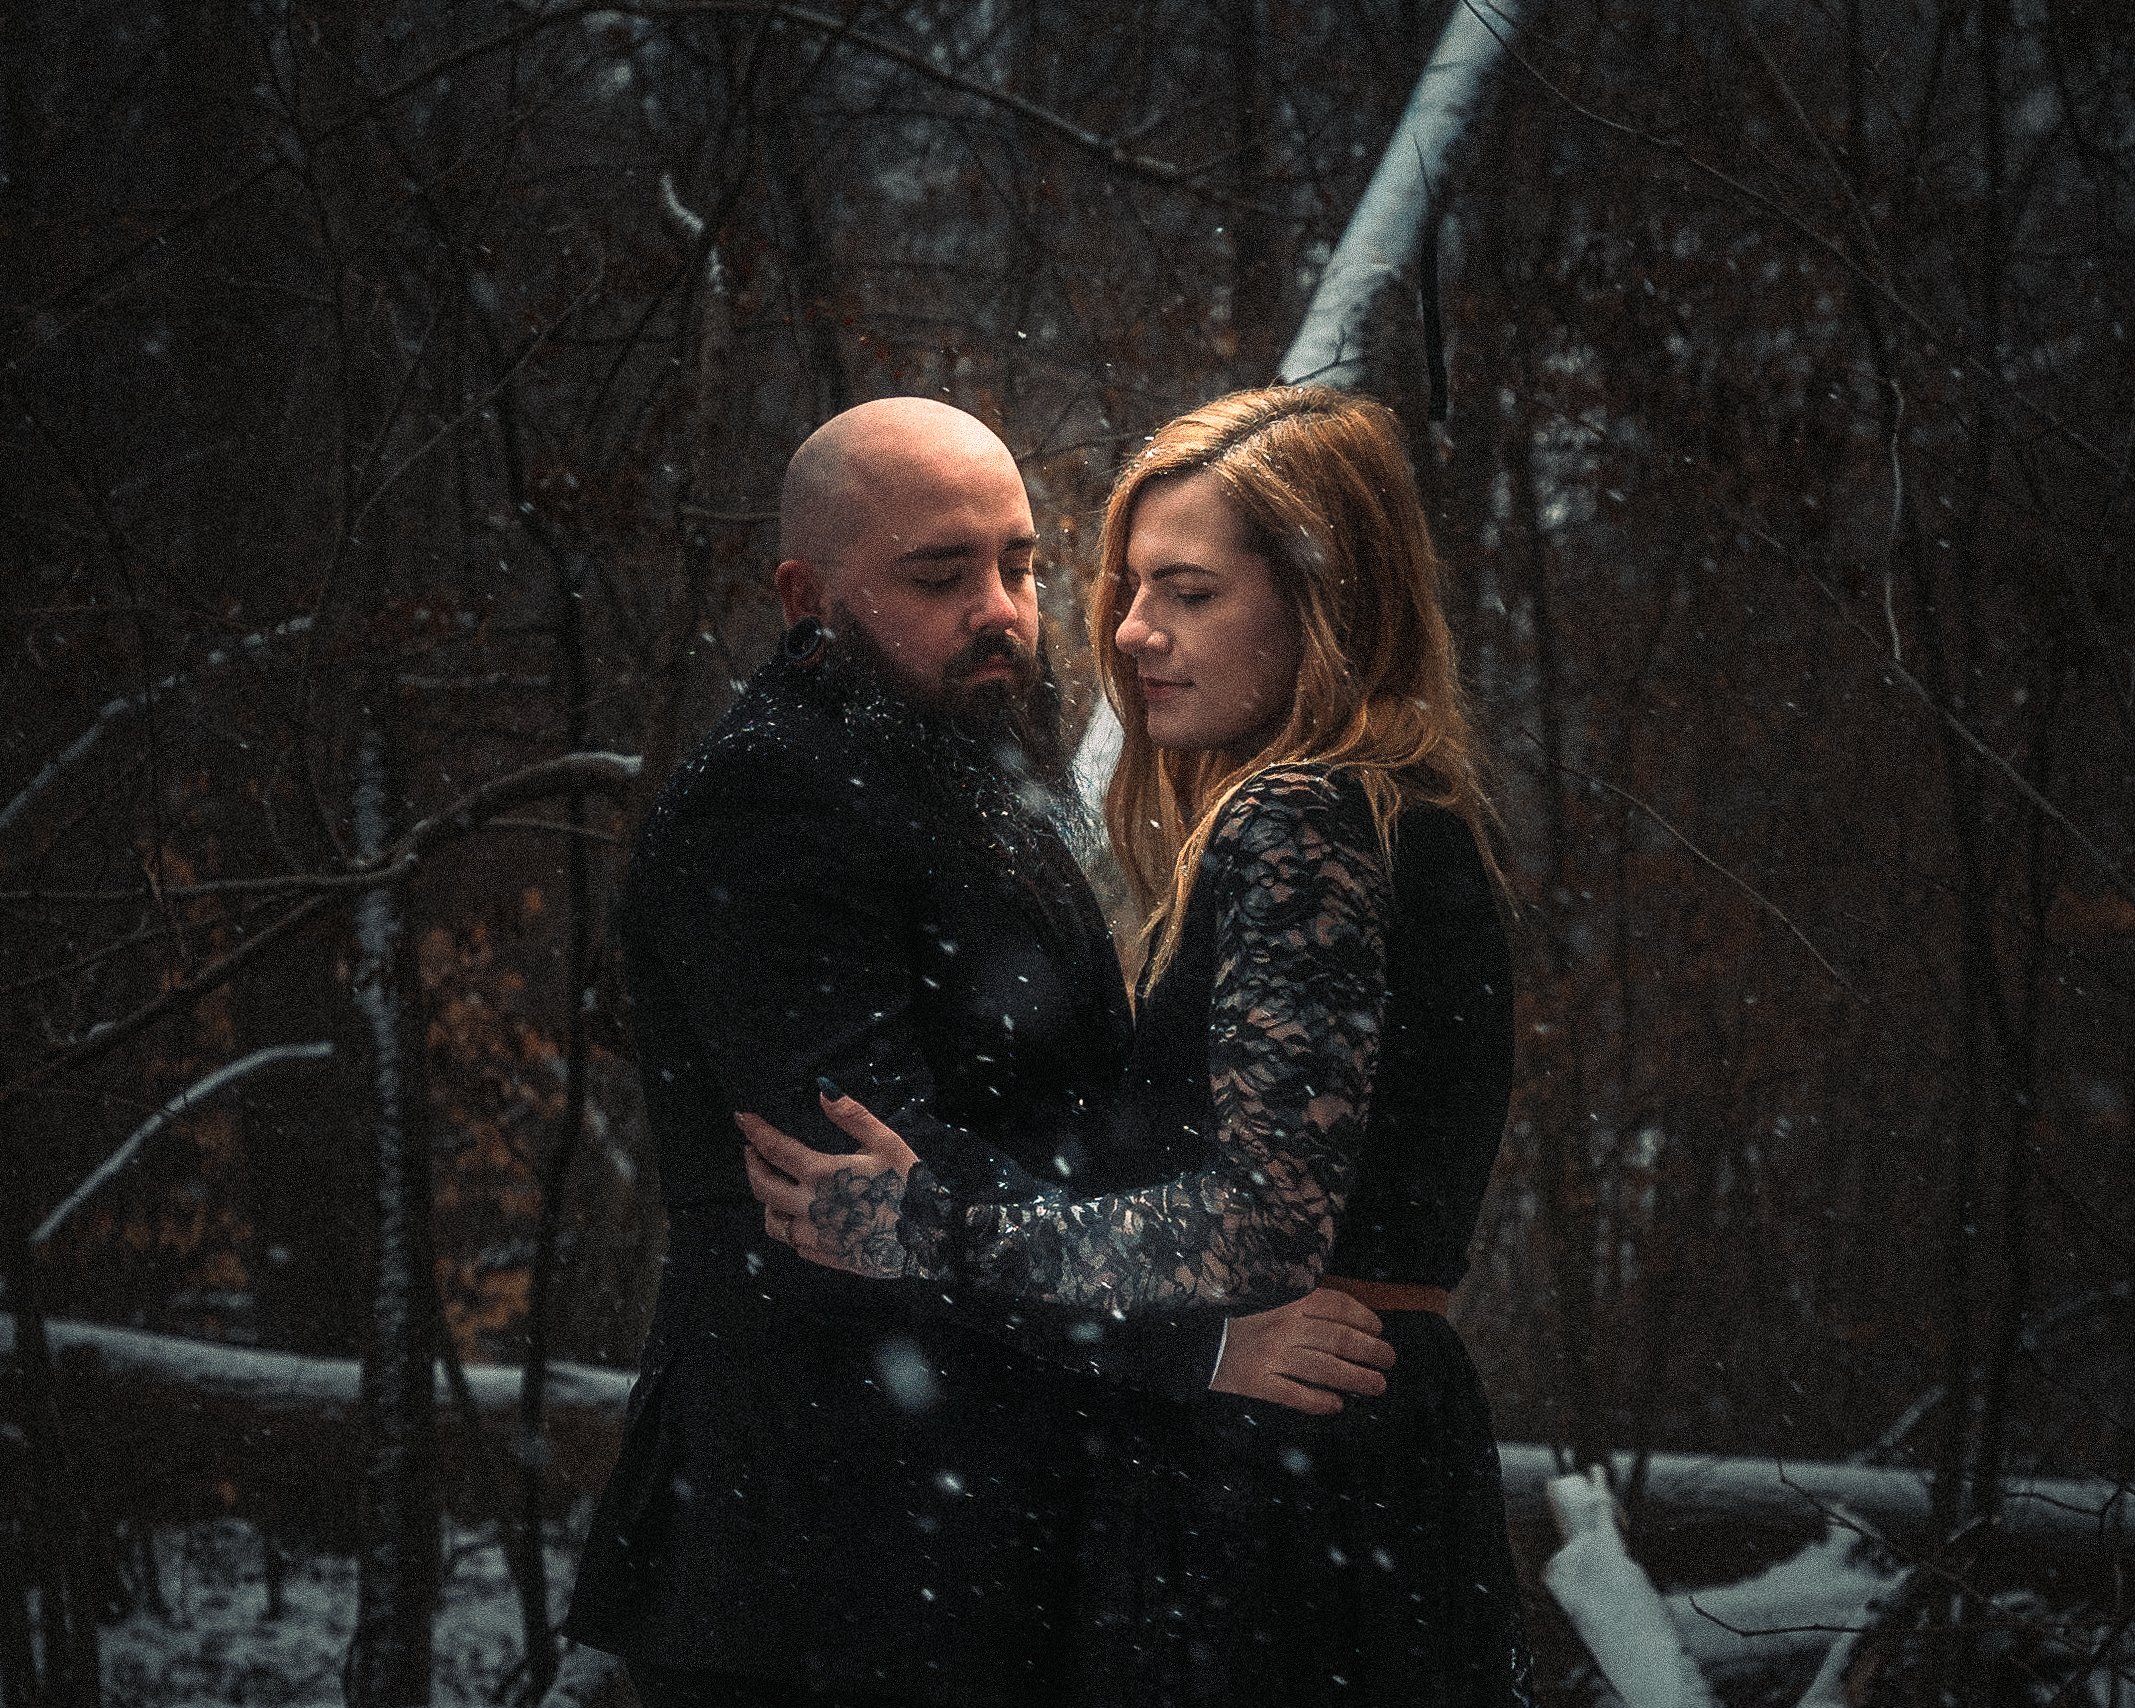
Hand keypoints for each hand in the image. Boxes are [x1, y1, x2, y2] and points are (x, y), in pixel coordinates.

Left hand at [739, 1084, 923, 1279]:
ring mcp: (815, 1236)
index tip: (743, 1119)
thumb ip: (853, 1116)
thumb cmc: (910, 1188)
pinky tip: (804, 1216)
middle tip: (752, 1151)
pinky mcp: (825, 1256)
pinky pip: (794, 1242)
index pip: (775, 1149)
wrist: (929, 1241)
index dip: (755, 1131)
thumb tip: (823, 1090)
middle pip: (762, 1186)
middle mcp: (811, 1207)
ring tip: (778, 1186)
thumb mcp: (887, 1143)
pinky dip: (791, 1226)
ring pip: (772, 1221)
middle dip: (752, 1164)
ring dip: (768, 1200)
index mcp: (823, 1174)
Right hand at [1210, 1288, 1395, 1415]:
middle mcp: (1283, 1327)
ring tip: (1376, 1385)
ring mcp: (1270, 1357)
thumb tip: (1333, 1308)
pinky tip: (1335, 1406)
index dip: (1362, 1318)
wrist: (1183, 1331)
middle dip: (1369, 1351)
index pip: (1336, 1306)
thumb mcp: (1259, 1290)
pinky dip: (1317, 1401)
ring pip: (1324, 1369)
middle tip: (1389, 1360)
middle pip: (1338, 1339)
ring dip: (1354, 1378)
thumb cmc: (1225, 1309)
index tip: (1378, 1329)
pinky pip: (1294, 1394)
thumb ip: (1292, 1296)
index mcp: (1286, 1299)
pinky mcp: (1256, 1382)